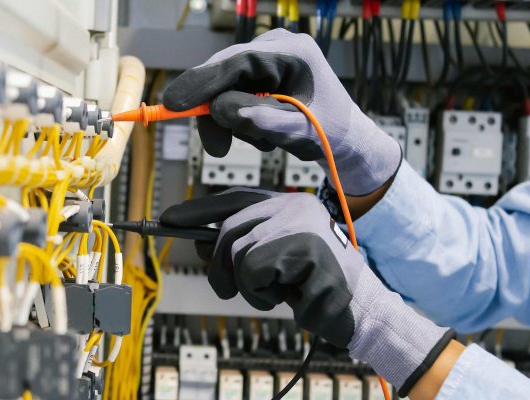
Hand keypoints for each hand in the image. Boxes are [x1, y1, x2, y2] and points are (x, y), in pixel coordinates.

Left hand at [159, 188, 453, 396]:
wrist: (362, 310)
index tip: (167, 219)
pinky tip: (288, 296)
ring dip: (246, 286)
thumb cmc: (315, 287)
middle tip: (224, 289)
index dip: (198, 210)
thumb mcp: (274, 263)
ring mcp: (301, 226)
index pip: (235, 199)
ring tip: (274, 293)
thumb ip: (243, 248)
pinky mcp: (305, 250)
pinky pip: (254, 272)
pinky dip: (261, 294)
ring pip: (238, 253)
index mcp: (290, 204)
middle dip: (217, 265)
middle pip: (229, 231)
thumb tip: (199, 242)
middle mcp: (295, 206)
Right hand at [162, 29, 400, 195]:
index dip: (201, 82)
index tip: (173, 104)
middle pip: (224, 73)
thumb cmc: (332, 133)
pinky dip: (238, 117)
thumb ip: (262, 119)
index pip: (235, 62)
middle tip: (217, 148)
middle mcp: (277, 47)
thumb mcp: (298, 130)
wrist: (347, 140)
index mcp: (293, 51)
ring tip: (262, 142)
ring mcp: (268, 59)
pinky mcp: (261, 74)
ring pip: (225, 87)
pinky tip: (261, 132)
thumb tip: (223, 109)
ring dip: (232, 120)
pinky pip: (232, 93)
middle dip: (216, 112)